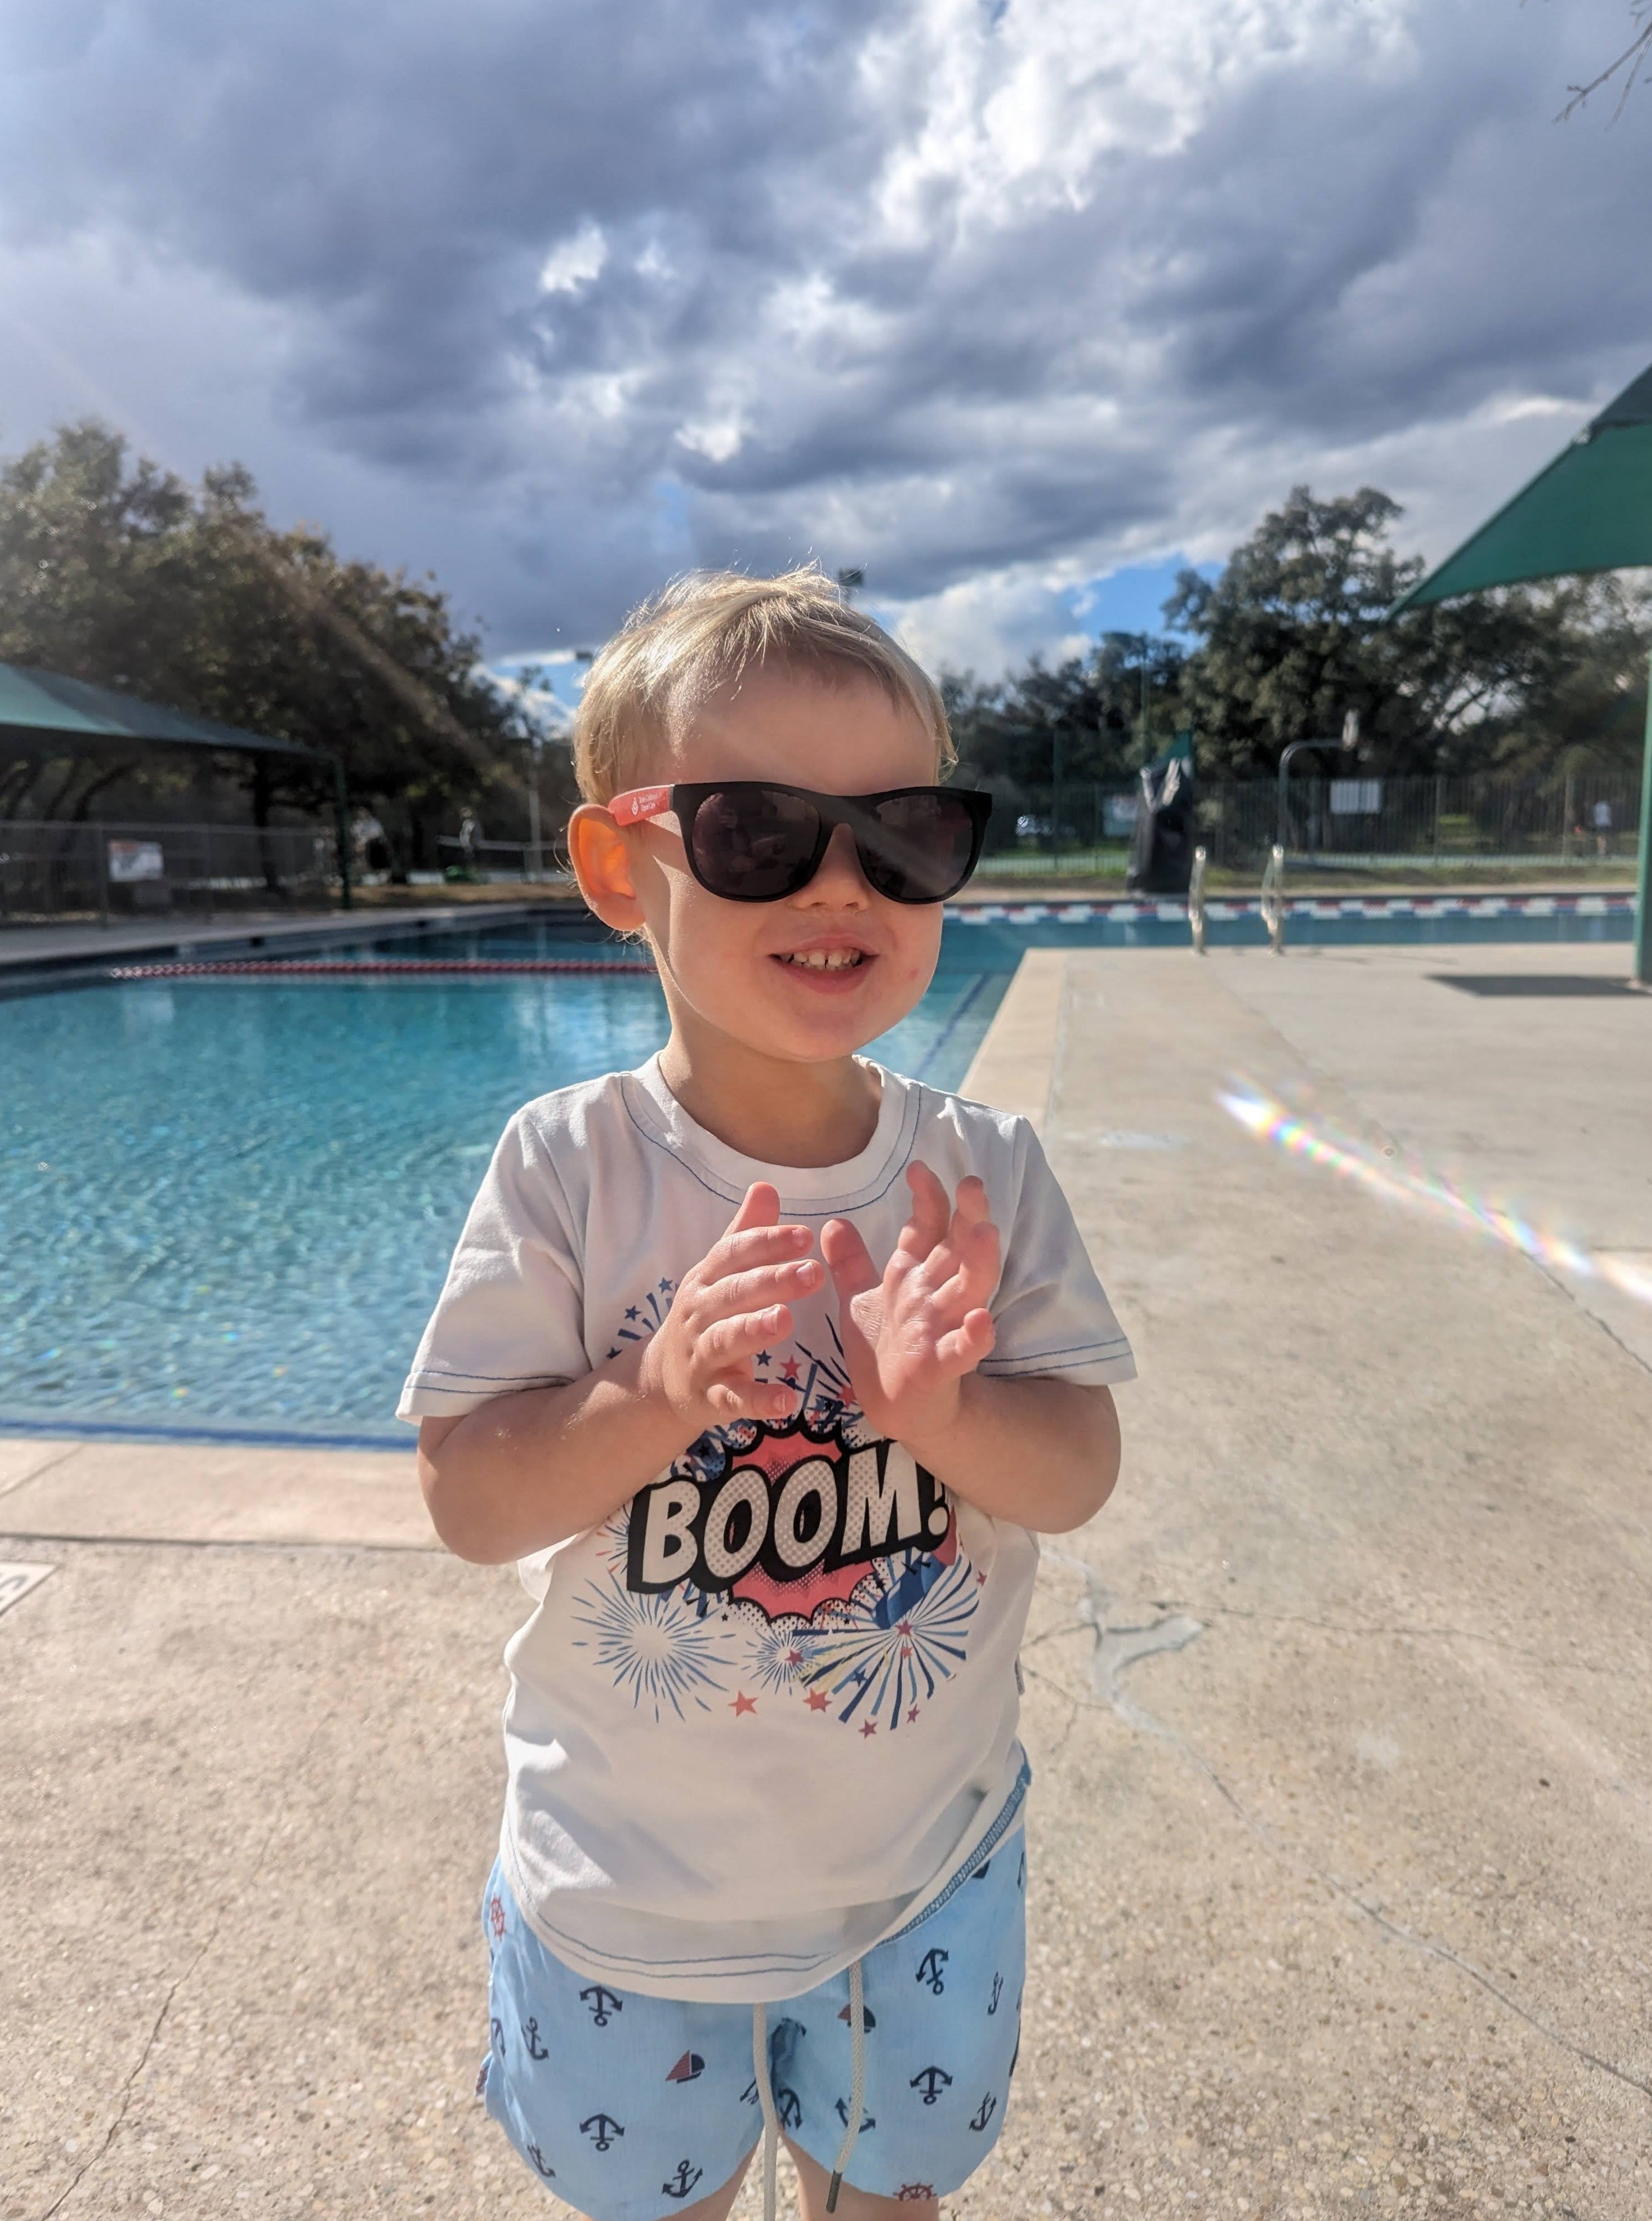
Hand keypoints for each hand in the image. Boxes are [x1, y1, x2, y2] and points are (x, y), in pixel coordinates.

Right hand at [637, 1182, 820, 1426]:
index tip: (804, 1235)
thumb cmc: (706, 1316)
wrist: (664, 1380)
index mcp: (706, 1279)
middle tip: (811, 1272)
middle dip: (771, 1281)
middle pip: (733, 1293)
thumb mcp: (718, 1273)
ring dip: (754, 1330)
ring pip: (726, 1340)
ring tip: (785, 1320)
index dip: (767, 1243)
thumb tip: (766, 1185)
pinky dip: (757, 1400)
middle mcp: (700, 1313)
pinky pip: (733, 1398)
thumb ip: (745, 1234)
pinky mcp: (709, 1395)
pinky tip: (787, 1400)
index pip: (734, 1254)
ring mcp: (702, 1355)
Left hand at [821, 1162, 998, 1444]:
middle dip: (969, 1216)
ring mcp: (942, 1328)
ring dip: (980, 1261)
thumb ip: (850, 1262)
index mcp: (915, 1276)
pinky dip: (974, 1336)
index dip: (928, 1198)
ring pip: (971, 1289)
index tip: (918, 1167)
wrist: (894, 1408)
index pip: (928, 1228)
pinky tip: (982, 1320)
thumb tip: (833, 1221)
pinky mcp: (941, 1366)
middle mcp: (934, 1295)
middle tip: (972, 1183)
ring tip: (986, 1230)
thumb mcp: (860, 1300)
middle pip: (959, 1249)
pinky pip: (962, 1350)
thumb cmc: (883, 1350)